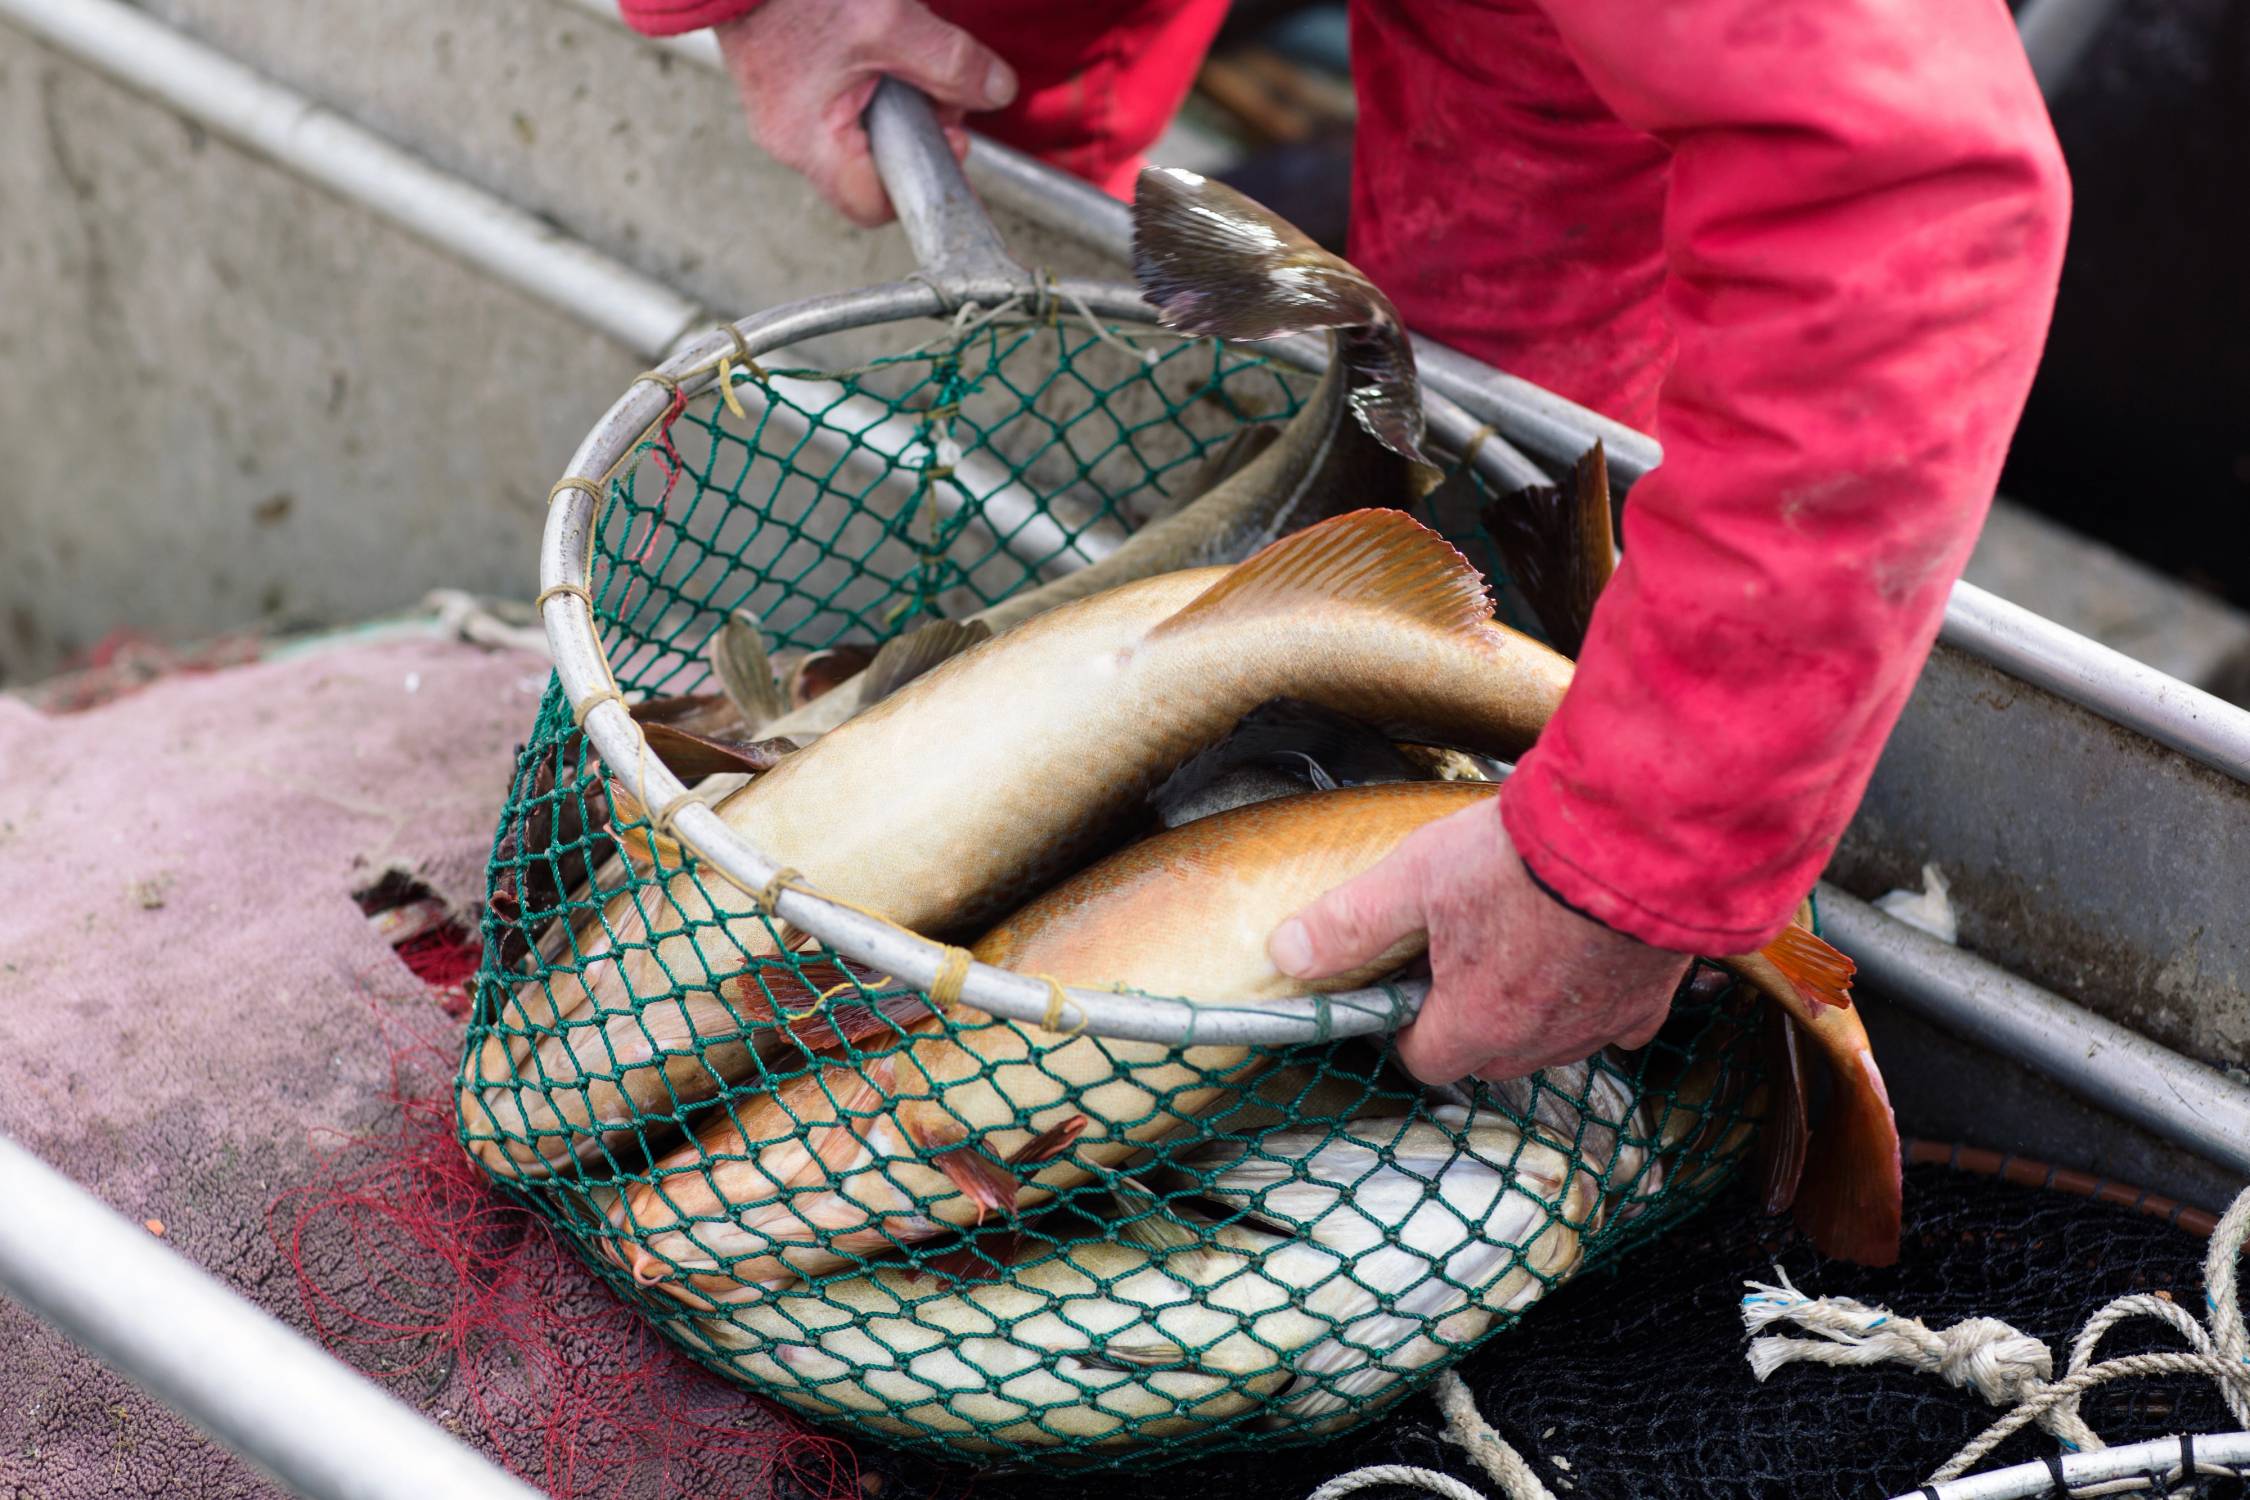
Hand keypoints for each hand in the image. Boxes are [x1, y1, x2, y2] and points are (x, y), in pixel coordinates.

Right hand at [713, 0, 1016, 227]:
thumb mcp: (891, 21)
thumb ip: (951, 64)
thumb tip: (996, 90)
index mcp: (808, 141)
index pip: (873, 205)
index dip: (922, 183)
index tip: (954, 144)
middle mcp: (789, 136)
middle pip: (873, 165)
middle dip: (919, 129)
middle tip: (942, 87)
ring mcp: (783, 108)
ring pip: (862, 128)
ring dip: (901, 97)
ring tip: (912, 51)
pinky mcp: (786, 81)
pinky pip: (842, 98)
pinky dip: (875, 77)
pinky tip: (884, 42)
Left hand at [1266, 795, 1690, 1083]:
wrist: (1635, 832)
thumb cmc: (1525, 855)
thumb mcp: (1414, 876)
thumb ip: (1349, 923)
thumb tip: (1287, 954)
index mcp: (1479, 1022)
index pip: (1424, 1059)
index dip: (1405, 1024)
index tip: (1405, 982)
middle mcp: (1542, 1040)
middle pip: (1485, 1056)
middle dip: (1463, 1019)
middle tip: (1458, 952)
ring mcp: (1601, 1023)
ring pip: (1548, 1042)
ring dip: (1527, 1011)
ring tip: (1517, 942)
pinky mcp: (1649, 998)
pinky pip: (1614, 1023)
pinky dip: (1594, 1001)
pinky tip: (1583, 957)